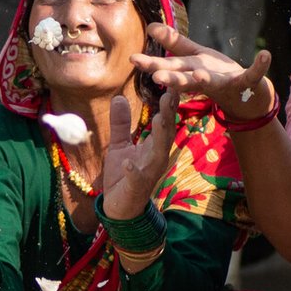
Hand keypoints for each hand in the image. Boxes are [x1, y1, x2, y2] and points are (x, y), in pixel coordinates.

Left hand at [100, 92, 178, 220]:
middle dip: (169, 114)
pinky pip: (136, 179)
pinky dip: (133, 171)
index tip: (171, 83)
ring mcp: (148, 173)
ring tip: (160, 119)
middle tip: (172, 93)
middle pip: (166, 134)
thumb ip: (121, 123)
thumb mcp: (119, 145)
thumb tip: (119, 97)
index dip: (168, 104)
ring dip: (160, 137)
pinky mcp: (136, 188)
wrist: (119, 208)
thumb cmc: (123, 175)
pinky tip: (129, 163)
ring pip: (158, 154)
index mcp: (154, 146)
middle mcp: (156, 158)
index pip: (164, 122)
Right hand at [132, 23, 274, 118]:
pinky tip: (265, 54)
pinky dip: (259, 66)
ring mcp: (225, 83)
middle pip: (185, 79)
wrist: (246, 98)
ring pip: (212, 83)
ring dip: (206, 80)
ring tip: (200, 76)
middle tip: (157, 76)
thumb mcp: (194, 57)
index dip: (151, 64)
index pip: (168, 67)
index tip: (133, 59)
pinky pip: (254, 75)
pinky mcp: (246, 83)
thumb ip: (174, 43)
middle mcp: (203, 80)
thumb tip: (151, 25)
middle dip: (172, 78)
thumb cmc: (216, 74)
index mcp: (190, 72)